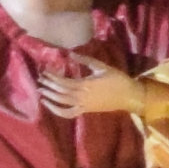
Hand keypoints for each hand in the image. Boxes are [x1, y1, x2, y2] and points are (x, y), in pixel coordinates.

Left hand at [32, 57, 153, 123]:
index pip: (63, 81)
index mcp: (85, 85)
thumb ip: (85, 60)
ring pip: (61, 103)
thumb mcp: (102, 67)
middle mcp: (81, 96)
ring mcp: (82, 105)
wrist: (129, 96)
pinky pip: (68, 113)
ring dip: (50, 97)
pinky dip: (57, 111)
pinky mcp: (85, 110)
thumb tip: (70, 54)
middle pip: (59, 92)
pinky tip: (50, 106)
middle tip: (40, 79)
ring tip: (41, 91)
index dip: (52, 76)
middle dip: (48, 85)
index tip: (45, 71)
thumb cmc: (117, 79)